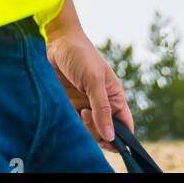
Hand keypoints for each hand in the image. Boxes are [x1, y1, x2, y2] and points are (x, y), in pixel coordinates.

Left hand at [44, 31, 133, 153]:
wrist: (58, 41)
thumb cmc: (80, 55)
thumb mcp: (93, 80)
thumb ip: (102, 108)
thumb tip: (110, 137)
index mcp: (115, 97)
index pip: (125, 126)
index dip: (121, 138)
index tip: (108, 141)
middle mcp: (104, 103)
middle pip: (108, 132)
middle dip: (98, 131)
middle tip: (85, 114)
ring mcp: (88, 104)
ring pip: (92, 129)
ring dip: (86, 127)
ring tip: (79, 109)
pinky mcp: (74, 103)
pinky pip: (78, 122)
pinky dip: (75, 122)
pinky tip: (72, 110)